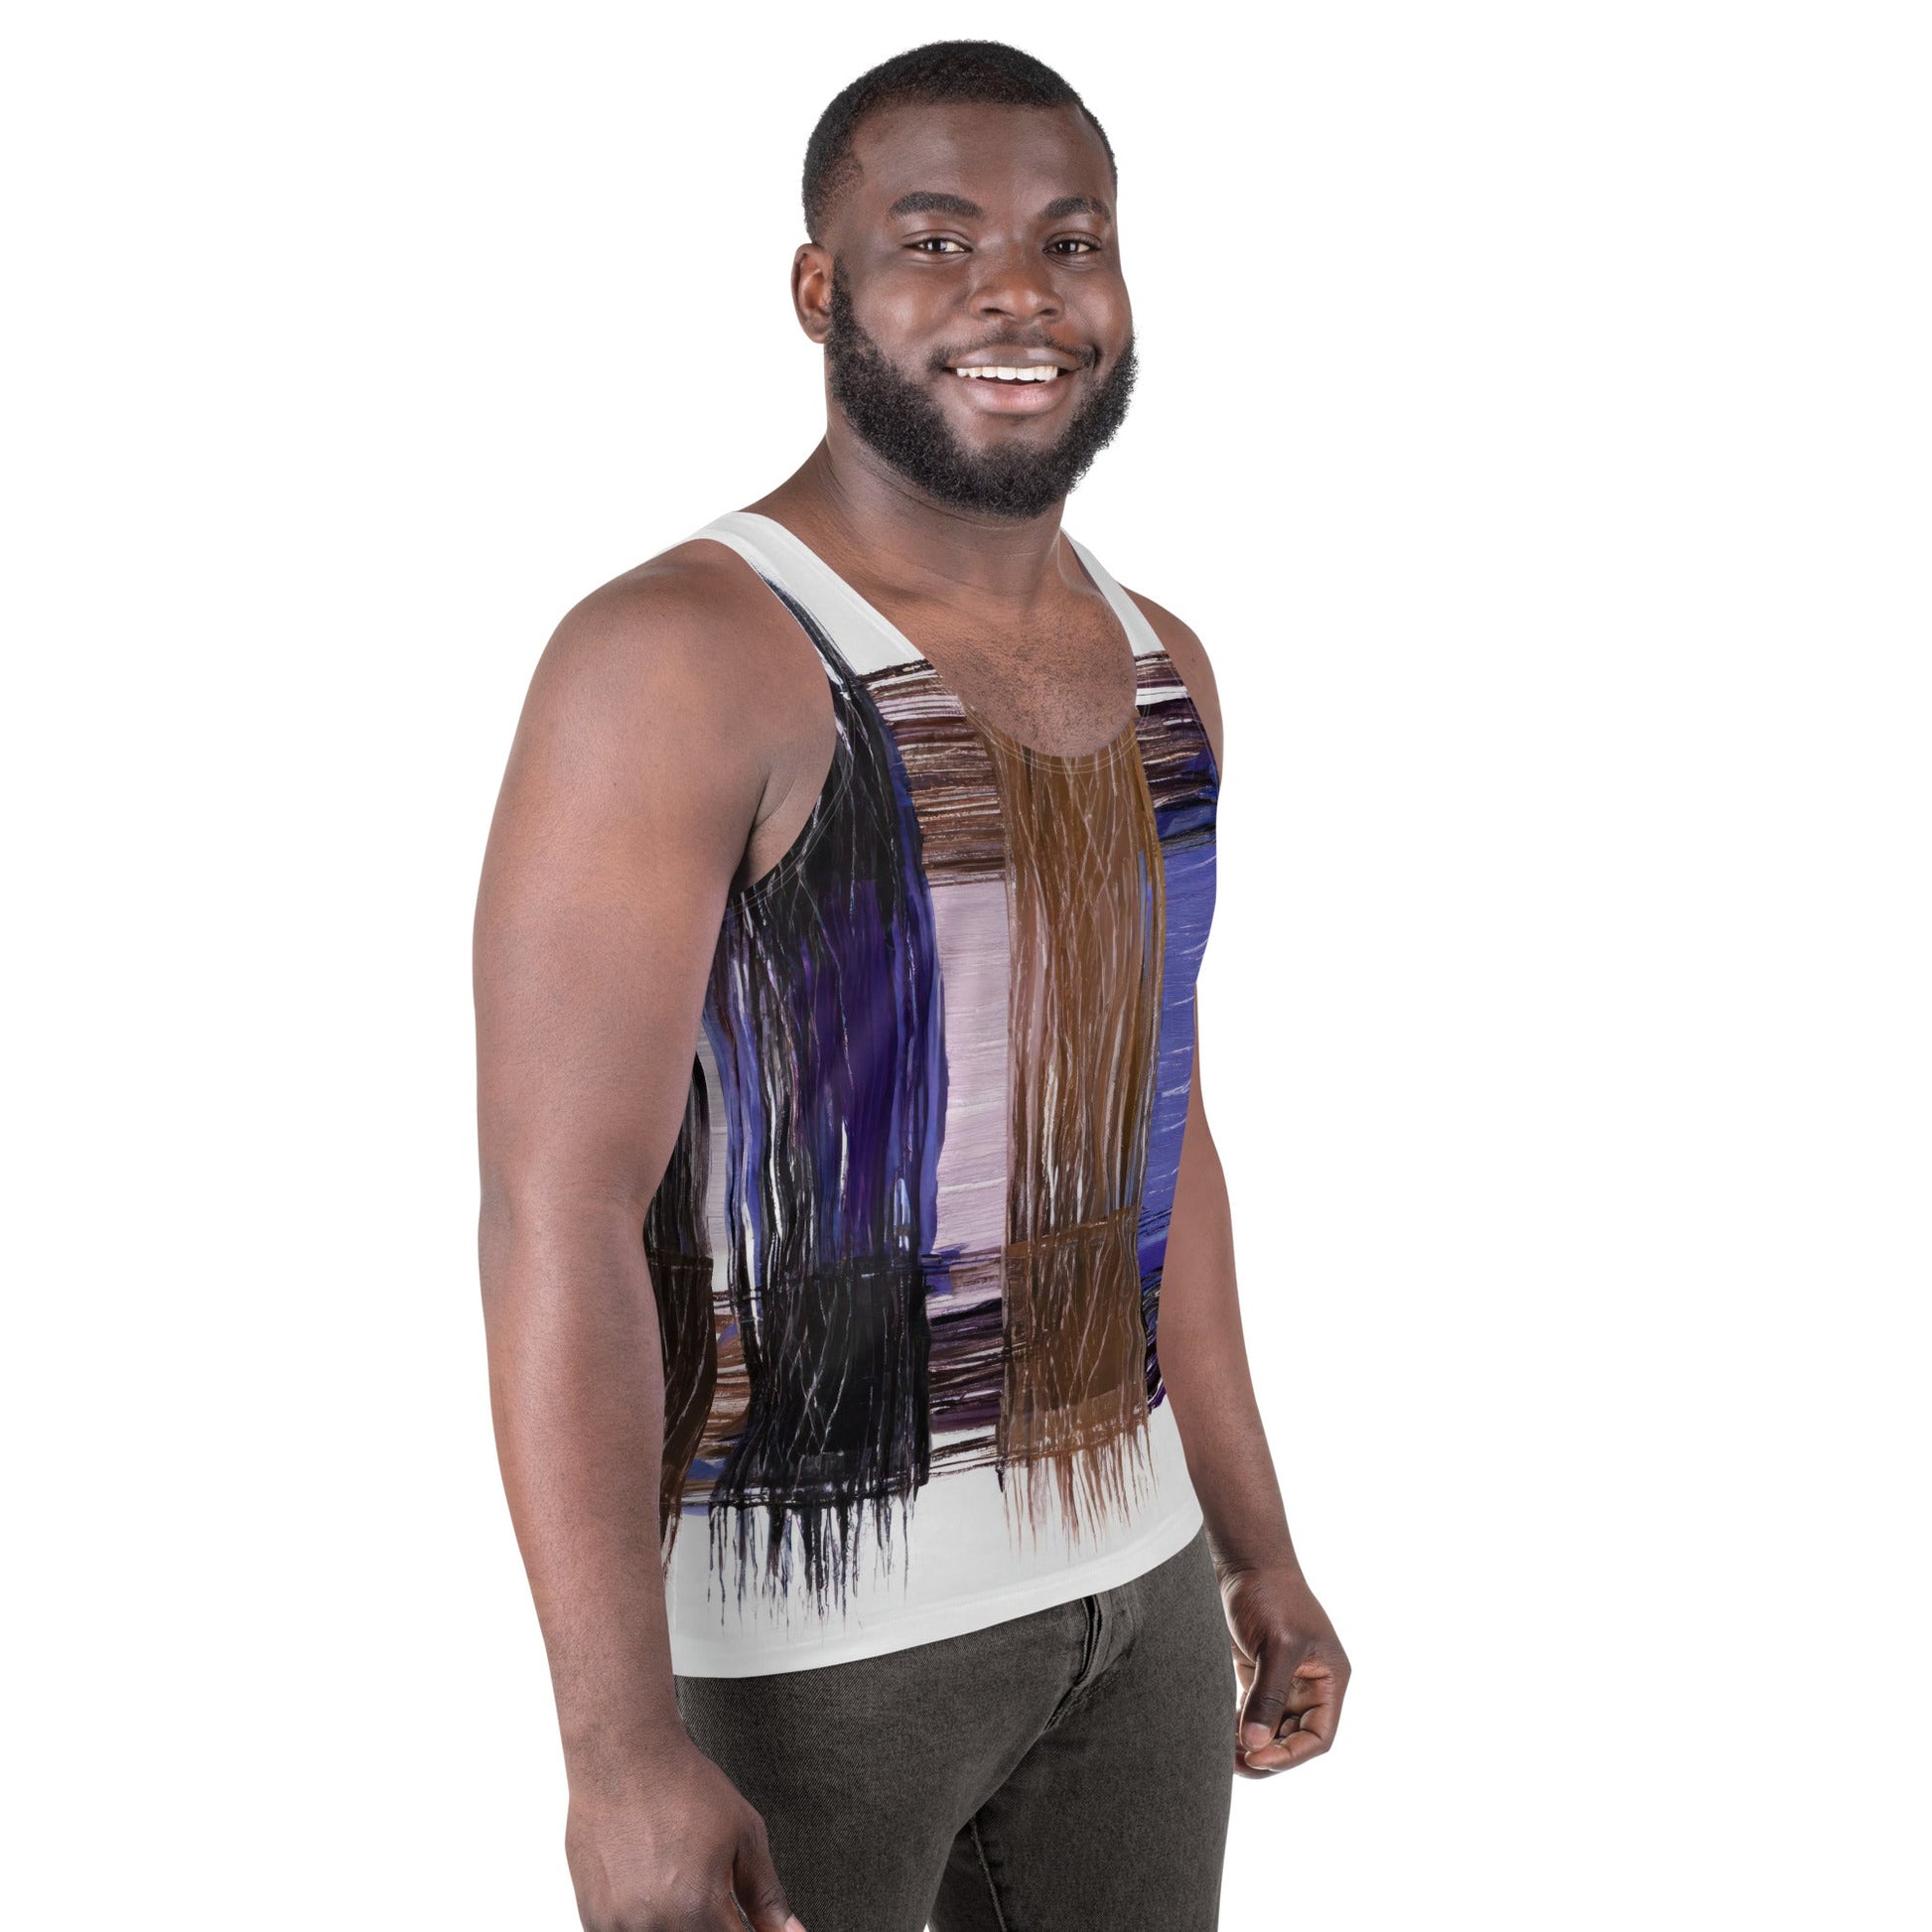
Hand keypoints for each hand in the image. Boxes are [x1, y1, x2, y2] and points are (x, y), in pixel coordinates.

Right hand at [564, 1735, 806, 1930]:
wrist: (624, 1757)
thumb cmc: (685, 1788)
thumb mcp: (744, 1836)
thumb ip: (768, 1898)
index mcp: (699, 1909)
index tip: (747, 1920)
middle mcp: (655, 1926)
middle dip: (715, 1927)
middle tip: (718, 1898)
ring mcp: (618, 1926)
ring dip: (681, 1926)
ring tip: (682, 1882)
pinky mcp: (593, 1918)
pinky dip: (648, 1924)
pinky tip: (652, 1890)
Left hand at [1217, 1557, 1349, 1778]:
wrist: (1245, 1559)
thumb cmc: (1271, 1595)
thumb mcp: (1277, 1646)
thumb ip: (1268, 1696)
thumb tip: (1255, 1744)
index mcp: (1329, 1680)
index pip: (1318, 1736)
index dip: (1291, 1755)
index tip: (1257, 1757)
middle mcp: (1311, 1685)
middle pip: (1294, 1738)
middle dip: (1267, 1754)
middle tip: (1234, 1762)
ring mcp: (1284, 1680)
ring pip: (1272, 1729)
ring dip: (1250, 1744)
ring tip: (1221, 1753)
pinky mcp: (1259, 1673)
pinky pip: (1253, 1713)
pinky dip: (1239, 1727)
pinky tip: (1219, 1734)